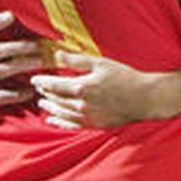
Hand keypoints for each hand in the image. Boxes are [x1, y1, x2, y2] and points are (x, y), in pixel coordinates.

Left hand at [31, 50, 180, 128]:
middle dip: (46, 94)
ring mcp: (88, 117)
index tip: (35, 79)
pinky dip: (60, 123)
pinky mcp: (95, 125)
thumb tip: (57, 54)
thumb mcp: (101, 63)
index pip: (54, 85)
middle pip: (56, 99)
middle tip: (39, 89)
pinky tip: (53, 120)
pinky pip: (72, 125)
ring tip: (43, 104)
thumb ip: (77, 61)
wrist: (146, 98)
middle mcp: (81, 105)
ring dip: (50, 108)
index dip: (42, 82)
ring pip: (62, 113)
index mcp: (81, 88)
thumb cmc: (125, 77)